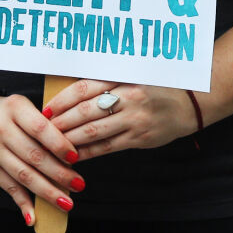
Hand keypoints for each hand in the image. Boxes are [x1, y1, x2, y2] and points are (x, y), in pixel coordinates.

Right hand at [0, 94, 83, 225]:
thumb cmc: (8, 112)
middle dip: (59, 173)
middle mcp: (0, 129)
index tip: (75, 158)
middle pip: (33, 155)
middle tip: (79, 184)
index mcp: (14, 108)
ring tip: (66, 203)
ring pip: (23, 175)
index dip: (59, 144)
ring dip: (46, 192)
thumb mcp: (23, 106)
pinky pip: (9, 187)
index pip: (40, 128)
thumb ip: (44, 124)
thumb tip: (71, 153)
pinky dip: (22, 203)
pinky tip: (34, 217)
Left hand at [46, 78, 199, 160]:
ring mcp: (135, 119)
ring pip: (95, 131)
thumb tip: (71, 94)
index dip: (63, 99)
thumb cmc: (156, 87)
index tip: (47, 109)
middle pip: (86, 110)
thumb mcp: (133, 75)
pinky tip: (74, 156)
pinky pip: (108, 147)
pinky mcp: (140, 139)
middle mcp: (129, 97)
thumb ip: (107, 83)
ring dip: (71, 139)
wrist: (189, 104)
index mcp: (124, 78)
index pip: (85, 88)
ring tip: (53, 144)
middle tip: (43, 129)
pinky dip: (89, 152)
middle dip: (62, 121)